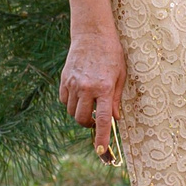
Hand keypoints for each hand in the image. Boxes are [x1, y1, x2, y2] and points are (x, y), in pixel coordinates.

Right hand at [59, 22, 126, 161]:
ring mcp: (73, 84)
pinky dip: (71, 104)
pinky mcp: (64, 80)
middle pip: (82, 119)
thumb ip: (117, 99)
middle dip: (88, 124)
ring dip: (80, 114)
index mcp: (105, 88)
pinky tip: (80, 95)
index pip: (102, 119)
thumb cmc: (112, 54)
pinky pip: (64, 101)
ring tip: (91, 103)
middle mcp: (86, 88)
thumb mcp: (122, 76)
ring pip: (71, 111)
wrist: (92, 35)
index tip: (101, 150)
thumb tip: (115, 119)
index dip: (101, 137)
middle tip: (97, 119)